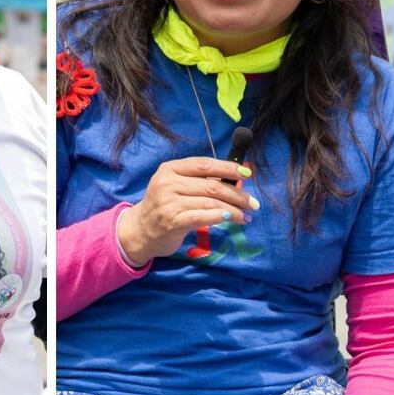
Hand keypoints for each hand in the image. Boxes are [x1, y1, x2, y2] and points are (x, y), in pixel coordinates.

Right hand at [118, 157, 257, 264]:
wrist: (140, 230)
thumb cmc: (164, 206)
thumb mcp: (176, 186)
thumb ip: (200, 181)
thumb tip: (236, 179)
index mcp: (169, 169)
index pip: (203, 164)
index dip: (227, 168)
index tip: (247, 174)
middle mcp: (167, 183)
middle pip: (211, 185)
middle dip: (237, 194)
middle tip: (253, 203)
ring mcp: (168, 202)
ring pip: (210, 202)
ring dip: (233, 209)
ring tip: (246, 215)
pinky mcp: (172, 221)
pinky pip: (202, 217)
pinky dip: (220, 217)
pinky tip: (231, 219)